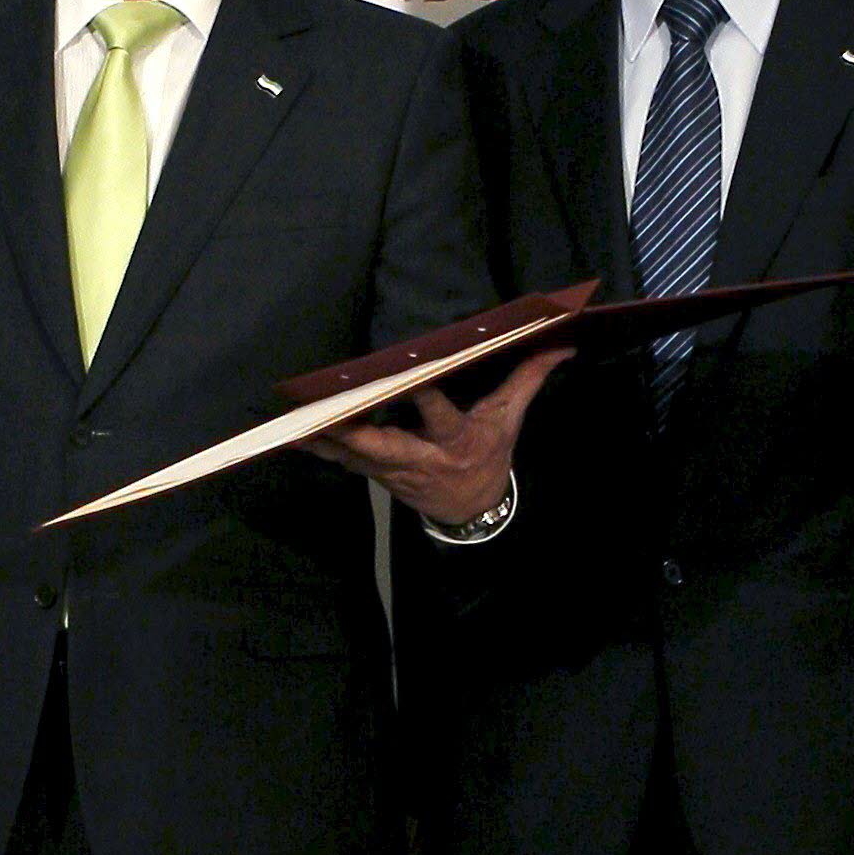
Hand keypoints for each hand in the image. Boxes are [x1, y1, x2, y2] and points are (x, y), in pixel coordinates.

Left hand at [305, 348, 559, 525]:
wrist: (472, 510)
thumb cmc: (489, 456)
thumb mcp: (509, 421)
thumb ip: (527, 379)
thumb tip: (560, 344)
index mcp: (455, 440)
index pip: (440, 416)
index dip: (426, 399)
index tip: (411, 377)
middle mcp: (420, 457)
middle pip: (383, 445)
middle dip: (353, 431)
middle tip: (324, 413)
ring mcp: (394, 470)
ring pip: (355, 455)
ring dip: (325, 440)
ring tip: (293, 423)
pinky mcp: (377, 474)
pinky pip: (344, 461)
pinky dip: (320, 449)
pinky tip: (292, 436)